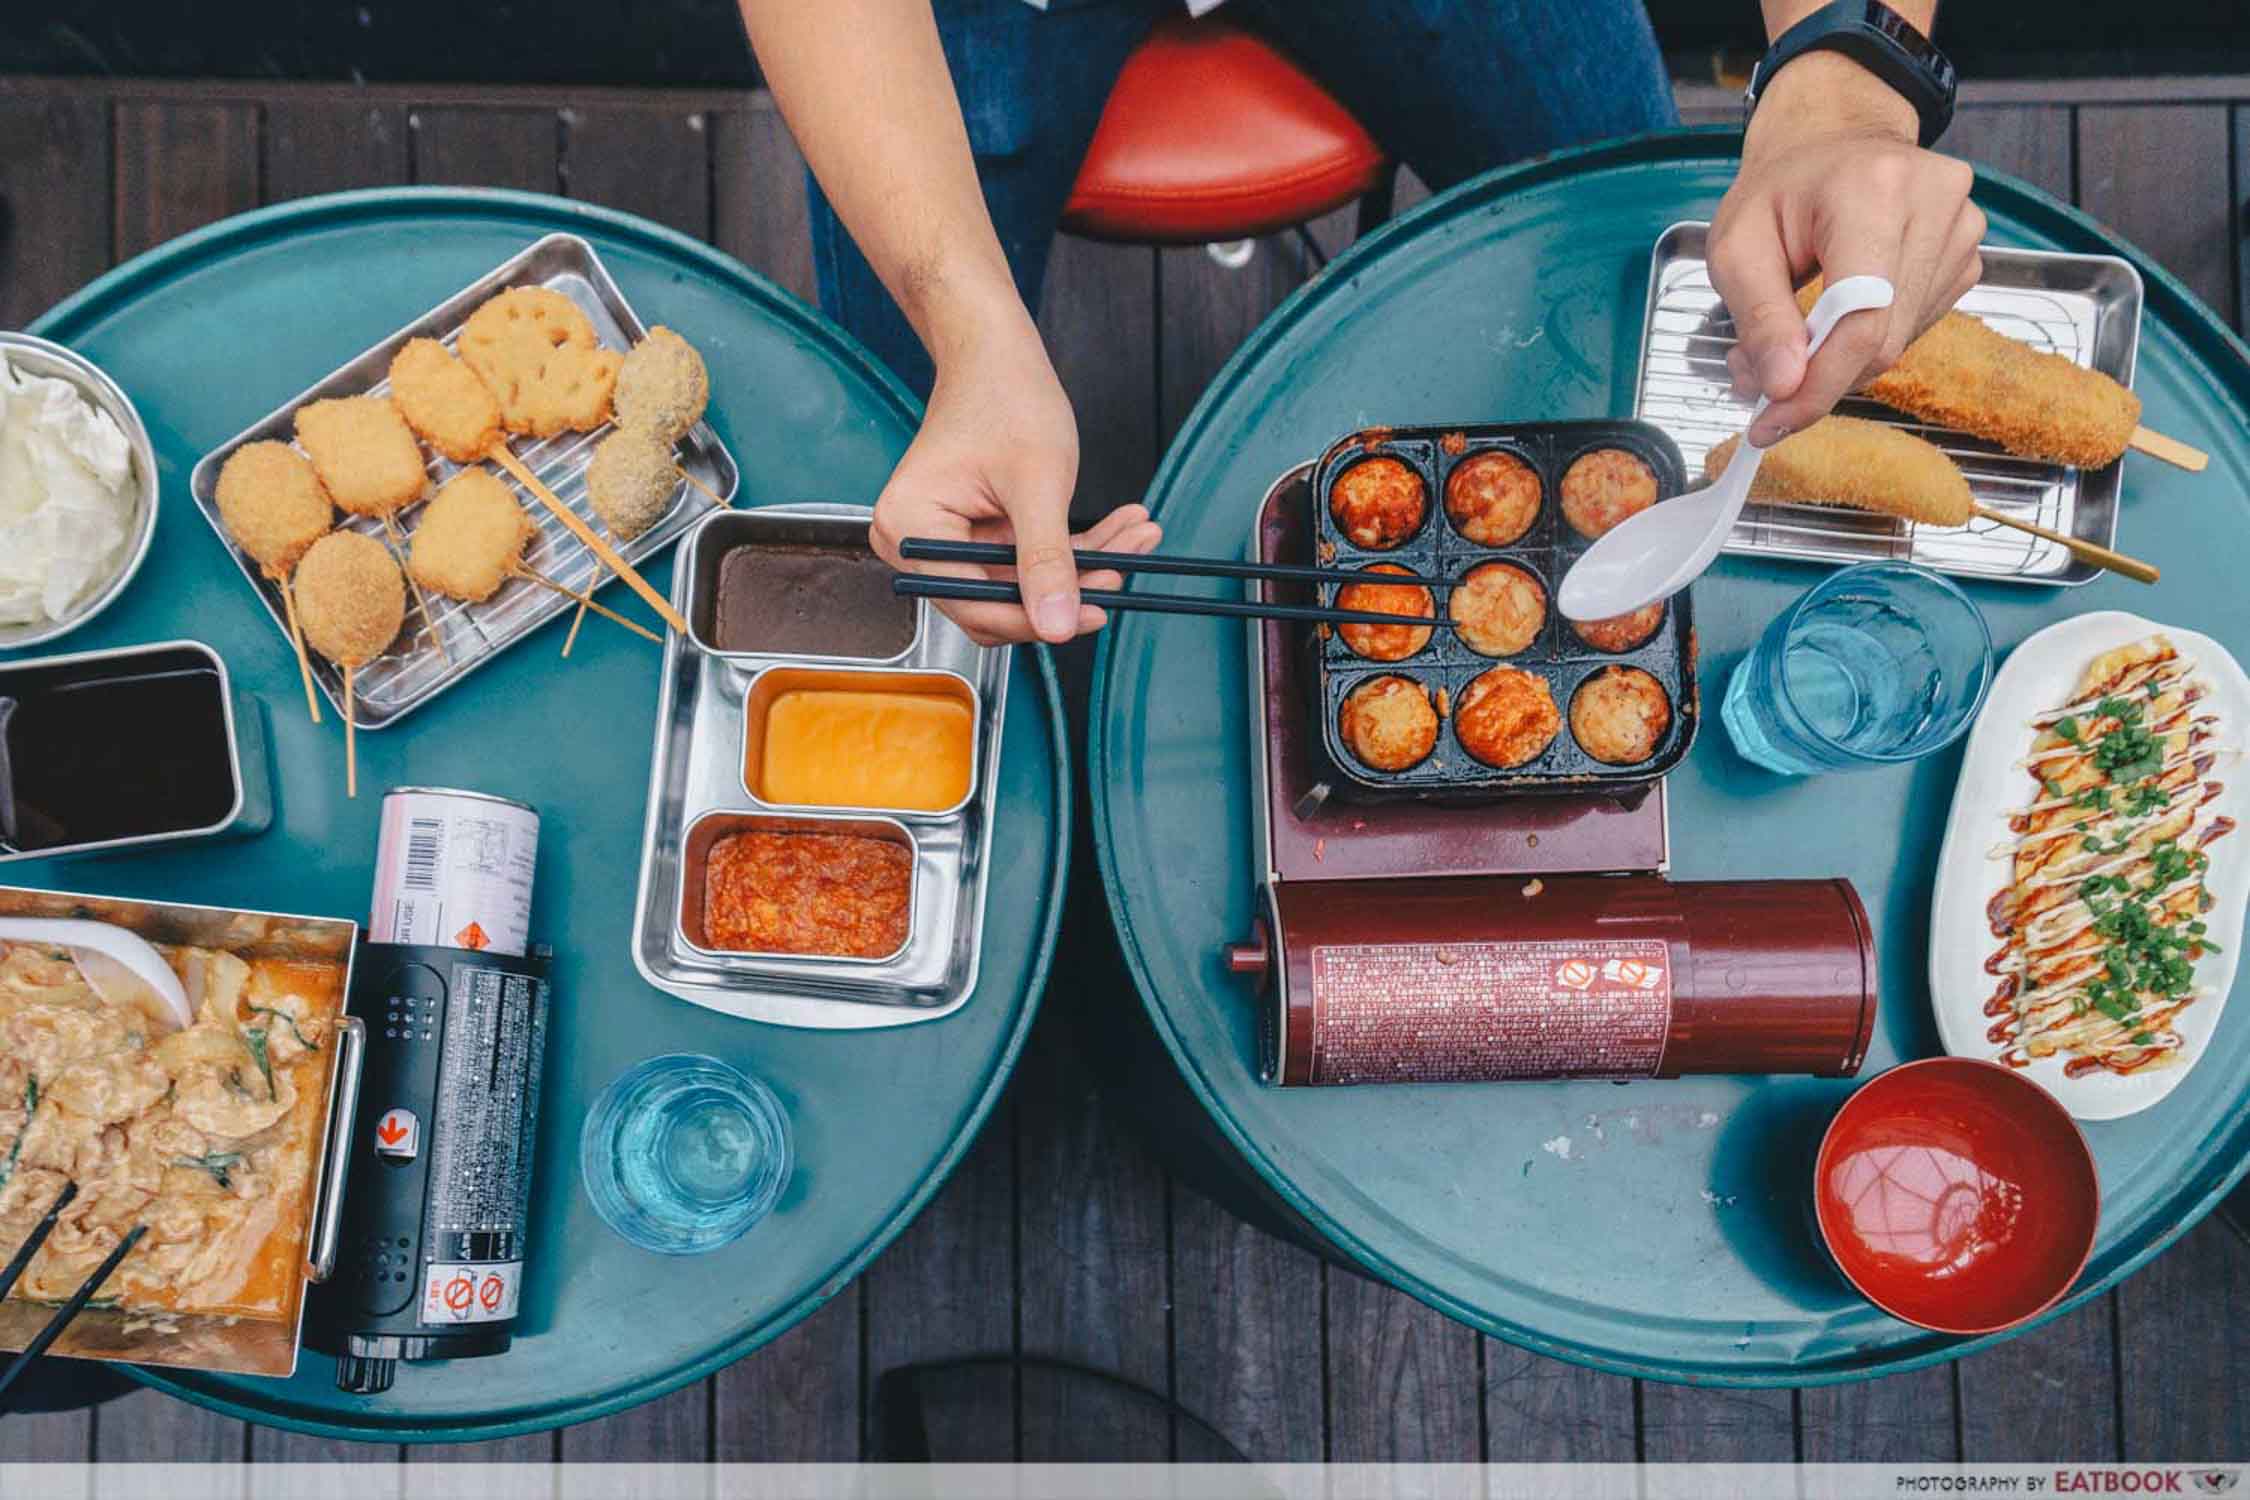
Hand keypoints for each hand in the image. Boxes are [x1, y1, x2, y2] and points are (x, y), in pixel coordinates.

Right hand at [869, 316, 1160, 645]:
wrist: (995, 354)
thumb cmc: (1002, 395)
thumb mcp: (1036, 483)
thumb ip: (1046, 560)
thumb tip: (1057, 625)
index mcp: (908, 529)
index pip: (973, 605)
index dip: (1035, 618)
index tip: (1092, 612)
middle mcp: (915, 542)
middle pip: (997, 600)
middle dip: (1068, 587)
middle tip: (1121, 570)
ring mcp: (946, 540)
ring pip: (1023, 583)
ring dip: (1084, 564)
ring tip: (1134, 537)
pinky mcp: (975, 535)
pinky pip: (1029, 560)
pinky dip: (1076, 548)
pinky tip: (1119, 530)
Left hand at [1708, 49, 1985, 446]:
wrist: (1831, 140)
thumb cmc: (1779, 190)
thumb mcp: (1737, 247)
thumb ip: (1759, 317)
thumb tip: (1785, 385)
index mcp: (1873, 189)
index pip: (1862, 317)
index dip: (1818, 384)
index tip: (1772, 422)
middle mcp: (1934, 202)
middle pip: (1882, 338)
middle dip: (1818, 378)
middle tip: (1763, 381)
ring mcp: (1962, 228)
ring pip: (1900, 341)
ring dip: (1839, 361)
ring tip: (1791, 336)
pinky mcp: (1968, 255)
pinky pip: (1915, 327)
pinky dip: (1867, 341)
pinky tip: (1836, 315)